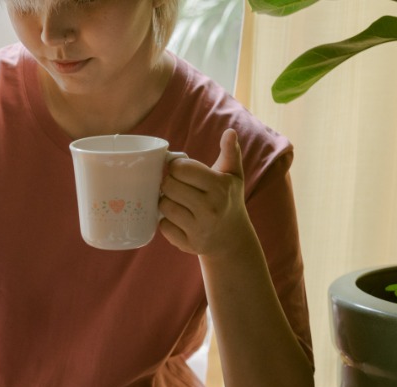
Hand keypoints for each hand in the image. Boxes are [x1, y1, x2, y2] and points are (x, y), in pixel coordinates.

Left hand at [158, 128, 254, 258]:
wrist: (232, 238)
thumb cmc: (229, 199)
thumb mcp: (233, 175)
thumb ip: (230, 152)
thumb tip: (229, 132)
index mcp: (220, 187)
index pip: (181, 169)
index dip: (176, 167)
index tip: (180, 170)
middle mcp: (210, 208)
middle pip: (169, 186)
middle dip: (168, 183)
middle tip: (175, 185)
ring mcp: (199, 228)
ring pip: (163, 205)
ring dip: (165, 201)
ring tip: (176, 200)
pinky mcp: (188, 244)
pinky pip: (163, 226)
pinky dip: (165, 221)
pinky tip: (177, 219)